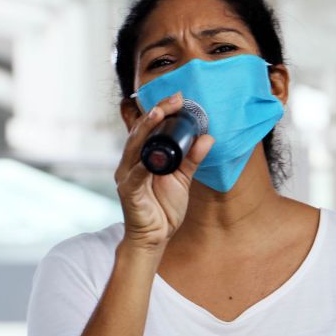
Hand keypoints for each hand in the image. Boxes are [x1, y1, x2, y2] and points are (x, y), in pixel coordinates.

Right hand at [115, 92, 213, 251]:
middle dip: (157, 112)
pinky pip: (135, 175)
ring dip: (146, 129)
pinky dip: (143, 165)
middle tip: (174, 99)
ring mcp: (127, 175)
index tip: (179, 98)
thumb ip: (193, 158)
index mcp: (143, 156)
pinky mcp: (129, 191)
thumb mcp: (183, 178)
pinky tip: (151, 157)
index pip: (150, 127)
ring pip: (135, 146)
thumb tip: (208, 137)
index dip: (162, 110)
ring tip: (158, 113)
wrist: (154, 237)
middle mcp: (131, 162)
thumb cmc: (164, 207)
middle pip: (141, 130)